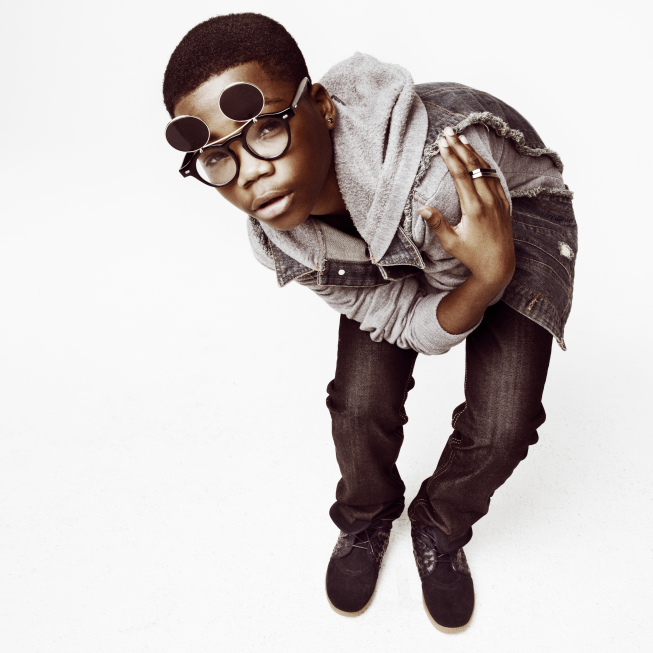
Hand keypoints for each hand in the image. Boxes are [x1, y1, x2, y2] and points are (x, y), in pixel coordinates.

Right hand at [418, 127, 514, 290]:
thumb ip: (437, 223)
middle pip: (473, 166)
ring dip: (472, 152)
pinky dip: (485, 164)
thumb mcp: (451, 242)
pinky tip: (479, 158)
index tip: (441, 143)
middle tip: (448, 131)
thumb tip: (422, 207)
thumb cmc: (472, 255)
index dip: (450, 157)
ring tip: (462, 138)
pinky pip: (494, 178)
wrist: (499, 265)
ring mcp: (499, 201)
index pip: (461, 175)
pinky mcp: (504, 203)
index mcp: (474, 208)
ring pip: (486, 169)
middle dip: (459, 147)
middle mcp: (489, 201)